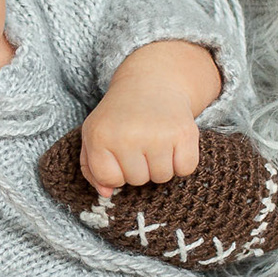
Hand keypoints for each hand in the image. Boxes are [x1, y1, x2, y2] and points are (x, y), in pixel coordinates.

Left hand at [79, 40, 219, 196]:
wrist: (153, 82)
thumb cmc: (120, 115)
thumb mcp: (95, 134)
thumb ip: (92, 168)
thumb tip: (106, 194)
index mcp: (100, 136)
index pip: (110, 179)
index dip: (116, 171)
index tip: (119, 153)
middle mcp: (128, 135)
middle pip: (137, 180)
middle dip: (140, 167)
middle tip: (141, 142)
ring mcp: (158, 134)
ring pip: (162, 177)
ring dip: (161, 165)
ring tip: (156, 141)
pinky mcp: (185, 133)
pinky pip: (185, 169)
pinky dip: (182, 161)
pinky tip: (173, 143)